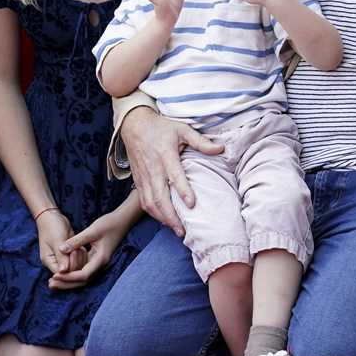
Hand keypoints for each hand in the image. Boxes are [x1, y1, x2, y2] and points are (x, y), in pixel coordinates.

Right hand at [35, 209, 84, 275]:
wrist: (53, 217)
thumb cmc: (52, 227)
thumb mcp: (57, 240)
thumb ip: (61, 256)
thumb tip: (63, 271)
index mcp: (49, 261)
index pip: (62, 274)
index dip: (71, 268)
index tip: (74, 252)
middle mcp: (55, 263)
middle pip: (70, 273)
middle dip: (77, 261)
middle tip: (78, 248)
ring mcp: (62, 260)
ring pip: (76, 267)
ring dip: (80, 258)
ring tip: (79, 247)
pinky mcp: (69, 255)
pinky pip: (78, 260)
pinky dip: (82, 254)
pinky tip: (82, 247)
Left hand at [50, 210, 127, 288]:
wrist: (122, 220)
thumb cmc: (109, 224)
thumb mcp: (92, 230)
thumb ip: (76, 241)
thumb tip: (61, 249)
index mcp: (100, 259)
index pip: (83, 275)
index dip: (68, 277)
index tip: (55, 276)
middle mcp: (100, 264)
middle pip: (82, 281)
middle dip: (66, 283)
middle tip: (51, 284)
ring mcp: (98, 262)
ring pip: (82, 277)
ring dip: (68, 280)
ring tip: (53, 281)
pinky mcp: (96, 259)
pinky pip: (83, 270)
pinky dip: (73, 273)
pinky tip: (63, 271)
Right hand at [119, 107, 219, 235]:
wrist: (133, 124)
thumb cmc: (161, 127)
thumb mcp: (182, 129)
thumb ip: (201, 141)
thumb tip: (221, 149)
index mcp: (166, 155)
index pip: (174, 175)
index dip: (183, 190)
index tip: (192, 204)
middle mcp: (153, 168)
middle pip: (159, 197)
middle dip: (170, 216)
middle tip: (183, 230)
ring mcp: (144, 176)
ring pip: (150, 202)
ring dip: (162, 218)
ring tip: (175, 229)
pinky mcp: (138, 180)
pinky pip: (143, 201)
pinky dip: (153, 213)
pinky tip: (163, 220)